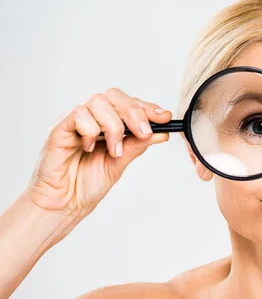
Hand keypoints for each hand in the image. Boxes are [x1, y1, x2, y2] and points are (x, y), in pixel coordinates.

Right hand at [25, 88, 170, 218]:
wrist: (66, 202)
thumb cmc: (87, 183)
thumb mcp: (121, 162)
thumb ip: (138, 145)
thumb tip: (162, 132)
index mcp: (108, 123)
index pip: (129, 103)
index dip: (148, 107)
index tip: (165, 117)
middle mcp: (92, 117)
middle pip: (115, 96)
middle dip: (135, 113)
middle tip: (144, 133)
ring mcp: (76, 121)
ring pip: (99, 102)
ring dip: (114, 126)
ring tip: (114, 151)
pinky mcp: (60, 127)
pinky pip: (79, 114)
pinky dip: (90, 131)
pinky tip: (88, 148)